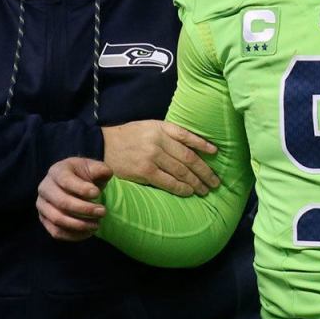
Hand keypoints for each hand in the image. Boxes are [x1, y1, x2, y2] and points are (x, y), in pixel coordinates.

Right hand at [37, 157, 112, 241]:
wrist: (76, 184)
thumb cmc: (85, 175)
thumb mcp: (94, 167)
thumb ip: (101, 169)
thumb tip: (106, 173)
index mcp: (56, 171)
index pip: (65, 180)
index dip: (82, 189)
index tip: (98, 194)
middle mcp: (45, 188)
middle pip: (62, 202)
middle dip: (85, 209)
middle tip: (103, 211)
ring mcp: (42, 205)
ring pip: (58, 219)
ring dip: (80, 225)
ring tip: (97, 224)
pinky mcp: (44, 219)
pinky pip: (56, 232)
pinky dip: (73, 235)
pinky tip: (88, 232)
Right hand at [102, 120, 219, 196]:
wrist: (103, 143)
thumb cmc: (131, 135)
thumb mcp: (151, 126)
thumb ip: (170, 134)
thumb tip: (194, 148)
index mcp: (162, 128)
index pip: (188, 137)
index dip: (204, 146)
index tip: (216, 154)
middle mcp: (159, 142)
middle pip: (188, 158)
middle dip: (204, 172)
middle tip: (215, 182)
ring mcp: (152, 157)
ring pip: (180, 171)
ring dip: (196, 182)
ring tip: (205, 189)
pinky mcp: (144, 171)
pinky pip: (167, 182)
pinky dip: (180, 188)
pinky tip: (189, 192)